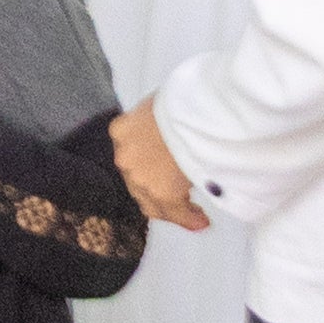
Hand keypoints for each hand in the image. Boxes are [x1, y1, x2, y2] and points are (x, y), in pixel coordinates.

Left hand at [113, 94, 210, 230]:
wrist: (192, 114)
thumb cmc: (181, 102)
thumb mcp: (159, 107)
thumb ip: (156, 124)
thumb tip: (169, 132)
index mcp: (121, 131)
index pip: (128, 156)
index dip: (145, 166)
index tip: (161, 172)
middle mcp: (125, 157)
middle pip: (136, 182)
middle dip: (156, 190)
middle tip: (178, 195)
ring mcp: (141, 178)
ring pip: (153, 203)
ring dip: (173, 209)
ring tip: (194, 213)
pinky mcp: (162, 194)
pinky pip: (177, 213)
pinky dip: (190, 219)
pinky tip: (202, 221)